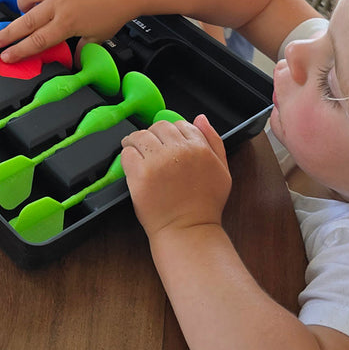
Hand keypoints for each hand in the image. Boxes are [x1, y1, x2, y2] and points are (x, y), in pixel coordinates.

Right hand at [0, 0, 130, 61]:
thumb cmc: (117, 9)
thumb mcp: (100, 36)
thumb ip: (82, 48)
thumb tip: (73, 59)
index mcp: (67, 23)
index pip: (37, 41)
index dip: (19, 50)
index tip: (6, 56)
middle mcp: (59, 4)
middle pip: (26, 22)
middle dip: (8, 33)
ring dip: (21, 6)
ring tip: (22, 13)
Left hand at [120, 115, 230, 239]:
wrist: (188, 231)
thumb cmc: (205, 205)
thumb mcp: (222, 171)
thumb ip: (213, 141)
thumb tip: (200, 118)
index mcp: (200, 148)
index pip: (180, 124)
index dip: (172, 134)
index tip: (167, 144)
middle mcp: (179, 151)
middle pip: (159, 127)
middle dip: (154, 136)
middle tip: (150, 149)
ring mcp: (158, 161)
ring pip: (140, 135)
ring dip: (136, 142)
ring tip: (136, 152)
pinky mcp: (140, 173)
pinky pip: (127, 152)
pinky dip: (127, 156)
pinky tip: (132, 166)